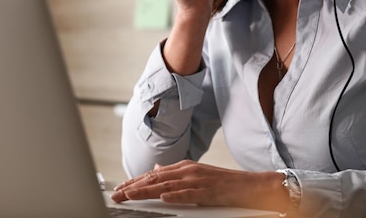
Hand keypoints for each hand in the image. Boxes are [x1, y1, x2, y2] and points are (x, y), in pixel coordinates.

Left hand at [111, 160, 286, 211]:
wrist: (248, 185)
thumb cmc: (222, 182)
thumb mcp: (195, 174)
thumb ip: (174, 173)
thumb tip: (156, 169)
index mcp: (183, 167)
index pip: (153, 174)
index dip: (134, 181)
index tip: (120, 189)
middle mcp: (187, 171)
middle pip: (154, 178)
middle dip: (133, 186)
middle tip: (116, 194)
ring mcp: (197, 180)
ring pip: (166, 186)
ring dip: (146, 191)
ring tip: (130, 195)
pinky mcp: (207, 191)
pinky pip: (188, 194)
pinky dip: (175, 196)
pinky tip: (163, 198)